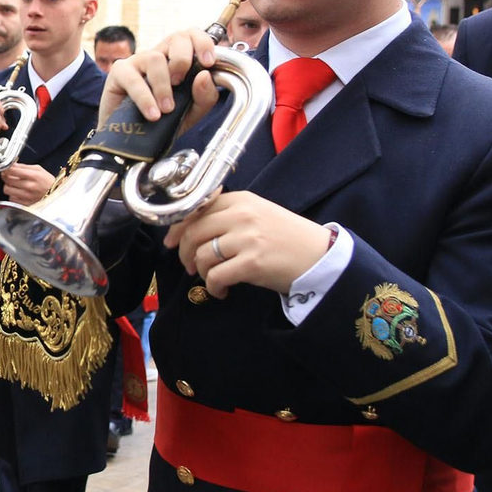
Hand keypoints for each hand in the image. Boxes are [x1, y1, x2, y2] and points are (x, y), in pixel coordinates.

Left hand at [0, 163, 54, 205]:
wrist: (56, 194)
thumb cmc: (48, 181)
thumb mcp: (38, 169)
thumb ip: (24, 166)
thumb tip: (12, 165)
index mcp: (33, 176)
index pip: (12, 170)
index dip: (6, 168)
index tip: (6, 168)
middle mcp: (29, 186)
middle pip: (8, 180)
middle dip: (6, 176)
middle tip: (8, 175)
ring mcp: (26, 196)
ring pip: (7, 190)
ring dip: (8, 186)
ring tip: (13, 184)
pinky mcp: (25, 204)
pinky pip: (11, 198)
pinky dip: (13, 195)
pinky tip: (18, 192)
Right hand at [99, 28, 219, 131]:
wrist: (135, 141)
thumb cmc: (164, 121)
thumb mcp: (192, 111)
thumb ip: (205, 96)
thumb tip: (205, 76)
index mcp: (178, 58)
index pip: (192, 35)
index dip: (203, 42)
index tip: (208, 62)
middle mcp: (159, 55)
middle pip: (176, 38)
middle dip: (183, 60)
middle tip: (181, 84)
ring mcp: (138, 61)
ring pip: (155, 58)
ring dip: (164, 85)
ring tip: (167, 108)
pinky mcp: (119, 72)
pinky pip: (133, 79)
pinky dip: (145, 98)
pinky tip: (152, 114)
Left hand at [163, 190, 330, 298]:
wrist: (320, 256)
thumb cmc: (288, 238)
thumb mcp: (258, 214)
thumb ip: (228, 215)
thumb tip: (189, 229)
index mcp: (241, 200)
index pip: (195, 210)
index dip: (177, 229)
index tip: (171, 242)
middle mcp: (242, 215)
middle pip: (193, 233)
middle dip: (184, 253)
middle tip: (189, 266)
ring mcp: (246, 239)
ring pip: (202, 255)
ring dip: (201, 273)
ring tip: (212, 279)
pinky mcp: (252, 263)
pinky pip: (216, 276)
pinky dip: (214, 287)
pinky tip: (222, 290)